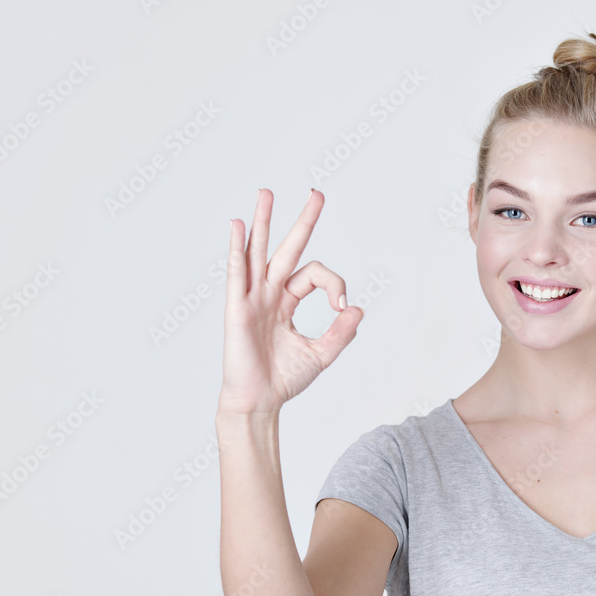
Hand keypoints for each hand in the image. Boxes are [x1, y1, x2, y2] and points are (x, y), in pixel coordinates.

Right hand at [217, 188, 362, 415]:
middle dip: (302, 221)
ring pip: (259, 252)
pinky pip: (237, 274)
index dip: (334, 285)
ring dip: (263, 222)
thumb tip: (358, 309)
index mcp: (287, 302)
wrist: (260, 401)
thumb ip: (341, 333)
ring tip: (267, 193)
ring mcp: (252, 298)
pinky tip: (238, 226)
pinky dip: (238, 250)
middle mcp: (269, 294)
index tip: (342, 308)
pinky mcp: (237, 308)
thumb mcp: (321, 354)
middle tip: (317, 193)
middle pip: (287, 249)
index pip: (314, 275)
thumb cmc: (283, 379)